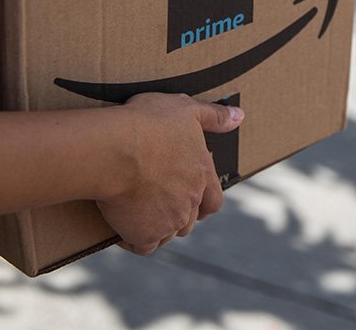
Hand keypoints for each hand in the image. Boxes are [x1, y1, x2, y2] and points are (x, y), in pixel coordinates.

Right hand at [97, 93, 242, 254]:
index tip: (188, 199)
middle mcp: (191, 200)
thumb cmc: (148, 124)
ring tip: (137, 214)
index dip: (202, 203)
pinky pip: (143, 245)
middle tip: (155, 203)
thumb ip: (213, 116)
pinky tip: (122, 226)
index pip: (213, 200)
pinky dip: (134, 239)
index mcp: (202, 173)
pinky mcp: (145, 234)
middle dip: (175, 215)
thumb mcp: (185, 109)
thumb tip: (239, 116)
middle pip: (188, 221)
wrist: (116, 149)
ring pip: (167, 235)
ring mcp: (169, 220)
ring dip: (156, 228)